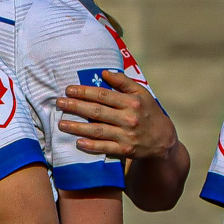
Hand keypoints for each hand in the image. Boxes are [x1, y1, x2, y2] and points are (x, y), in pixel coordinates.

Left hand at [56, 72, 176, 160]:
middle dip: (76, 106)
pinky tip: (78, 142)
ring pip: (98, 130)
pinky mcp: (125, 150)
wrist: (164, 140)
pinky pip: (105, 147)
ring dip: (78, 127)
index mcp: (132, 102)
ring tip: (61, 123)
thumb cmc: (148, 113)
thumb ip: (123, 82)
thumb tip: (104, 73)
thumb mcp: (142, 94)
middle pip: (97, 111)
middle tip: (59, 103)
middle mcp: (129, 118)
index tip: (69, 90)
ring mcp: (126, 135)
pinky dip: (91, 145)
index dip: (85, 92)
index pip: (104, 96)